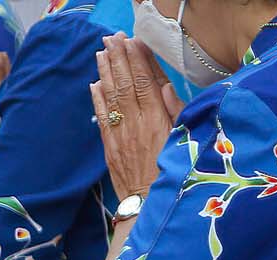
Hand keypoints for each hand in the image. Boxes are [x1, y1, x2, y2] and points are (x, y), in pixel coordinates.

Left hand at [92, 34, 185, 200]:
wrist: (149, 205)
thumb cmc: (173, 172)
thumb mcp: (182, 140)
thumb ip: (175, 112)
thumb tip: (164, 86)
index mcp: (157, 121)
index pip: (146, 83)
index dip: (137, 60)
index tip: (132, 42)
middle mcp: (136, 125)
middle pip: (126, 85)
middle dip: (118, 59)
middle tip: (112, 38)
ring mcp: (120, 136)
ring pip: (111, 98)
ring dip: (106, 73)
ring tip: (101, 53)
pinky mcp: (109, 147)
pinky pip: (101, 118)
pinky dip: (97, 99)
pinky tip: (94, 84)